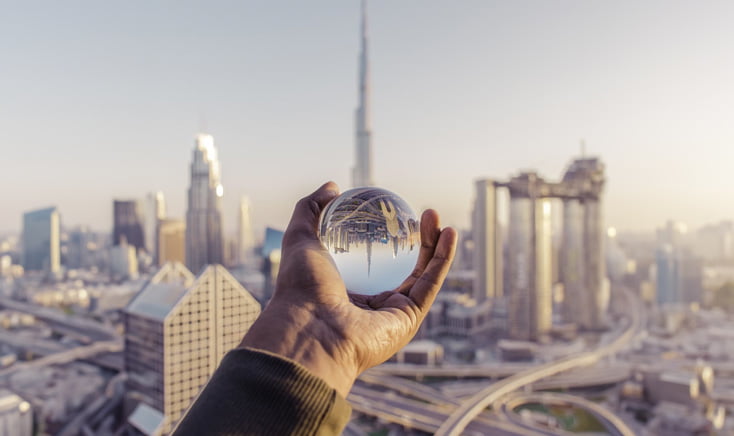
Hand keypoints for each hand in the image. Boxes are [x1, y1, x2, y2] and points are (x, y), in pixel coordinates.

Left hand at [239, 182, 456, 396]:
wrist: (310, 327)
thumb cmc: (300, 286)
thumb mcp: (300, 237)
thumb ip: (311, 209)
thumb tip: (332, 187)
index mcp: (345, 289)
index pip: (371, 260)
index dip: (385, 236)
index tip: (392, 211)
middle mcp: (369, 304)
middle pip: (401, 266)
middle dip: (416, 239)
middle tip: (420, 213)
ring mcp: (390, 314)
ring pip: (421, 274)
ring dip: (434, 245)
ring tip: (435, 216)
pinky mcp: (409, 319)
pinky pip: (430, 284)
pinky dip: (443, 259)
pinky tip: (449, 233)